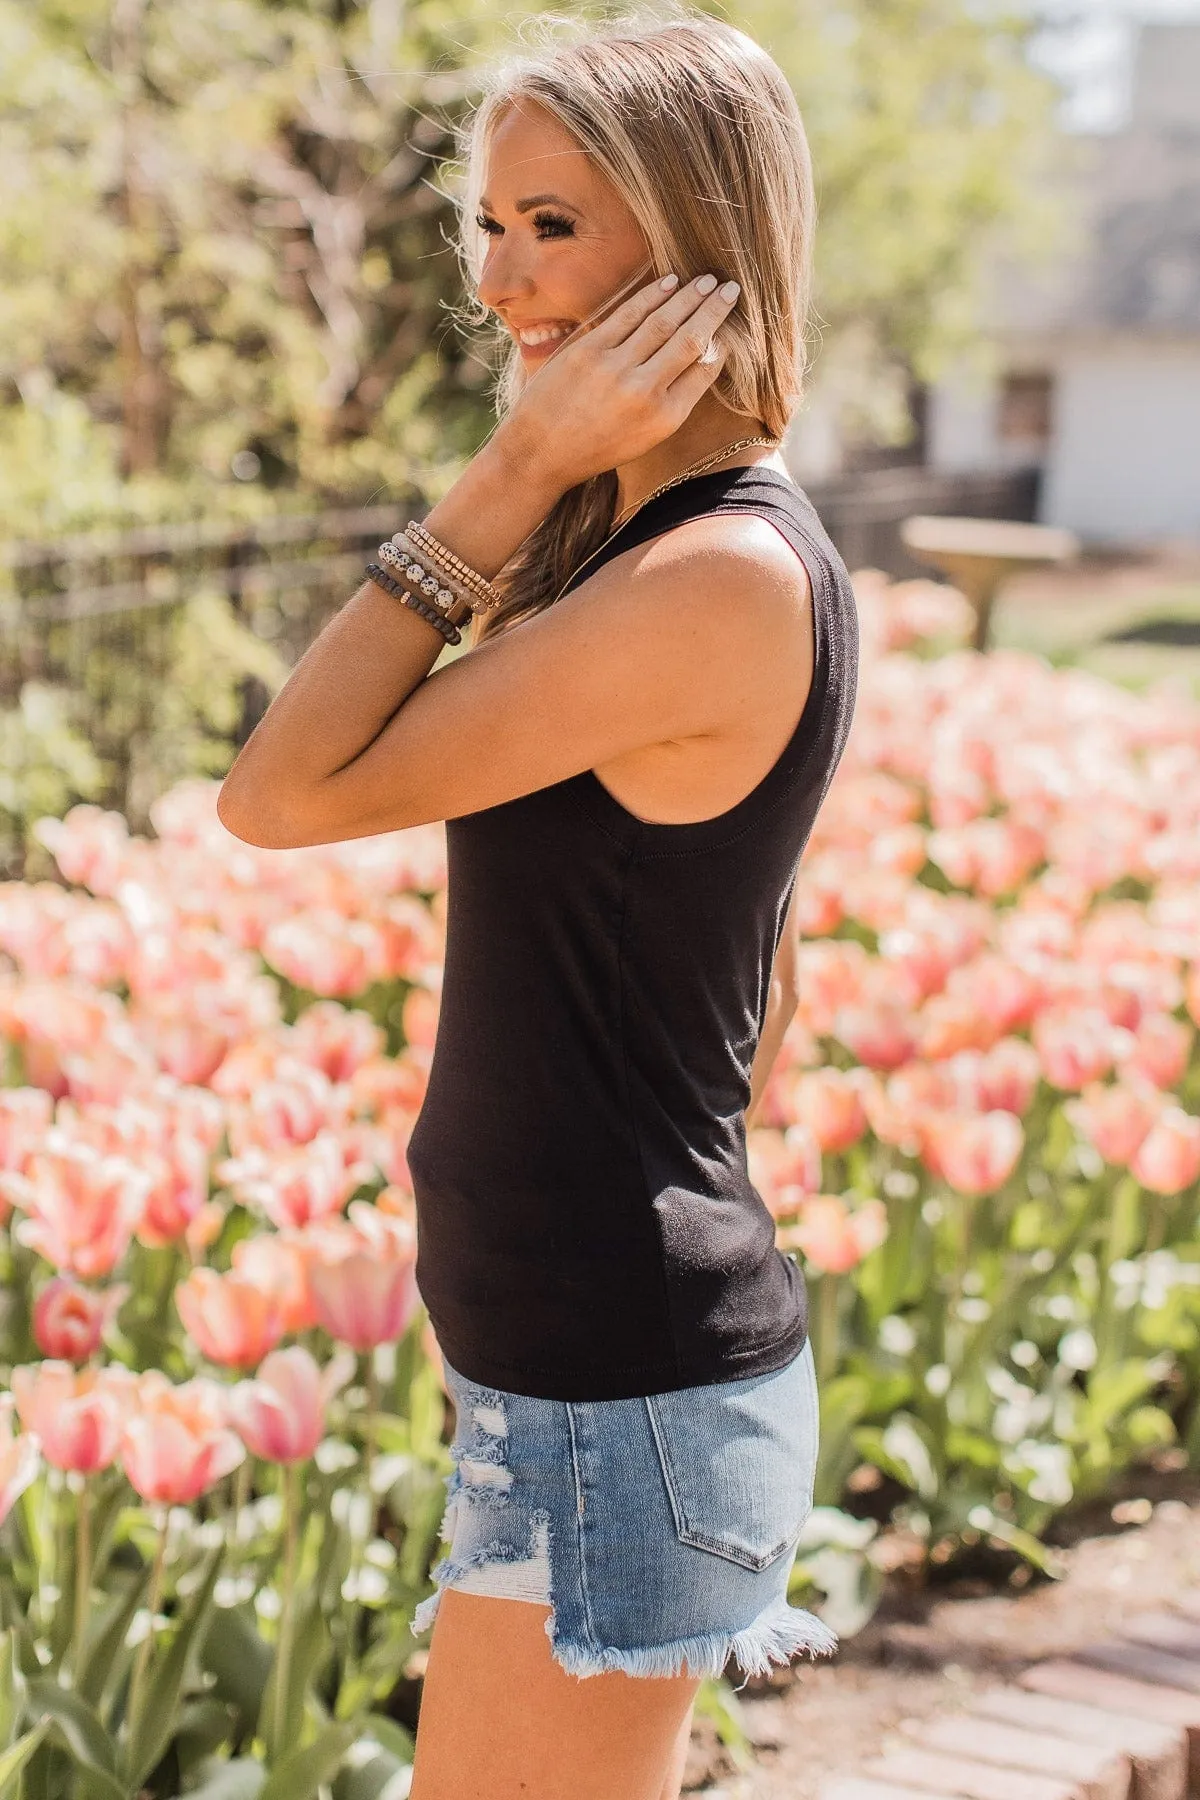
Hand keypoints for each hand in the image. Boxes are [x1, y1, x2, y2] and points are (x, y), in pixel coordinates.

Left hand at [499, 271, 741, 494]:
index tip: (732, 323)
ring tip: (706, 280)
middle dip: (714, 311)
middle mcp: (645, 392)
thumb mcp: (645, 438)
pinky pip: (629, 315)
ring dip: (689, 297)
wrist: (541, 452)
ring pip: (663, 322)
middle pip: (690, 340)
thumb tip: (701, 358)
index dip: (723, 342)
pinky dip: (652, 296)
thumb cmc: (597, 447)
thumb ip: (673, 400)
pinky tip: (670, 283)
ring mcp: (616, 368)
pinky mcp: (590, 350)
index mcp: (665, 418)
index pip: (705, 370)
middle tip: (731, 289)